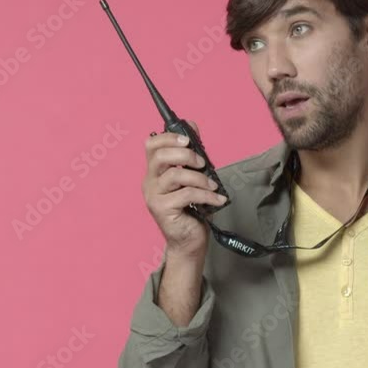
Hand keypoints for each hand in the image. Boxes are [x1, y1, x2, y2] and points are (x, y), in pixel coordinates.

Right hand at [142, 121, 226, 259]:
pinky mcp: (162, 210)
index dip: (168, 137)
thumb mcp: (194, 178)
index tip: (188, 140)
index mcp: (155, 172)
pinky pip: (186, 194)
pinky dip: (206, 195)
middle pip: (159, 156)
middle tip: (202, 163)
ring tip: (212, 186)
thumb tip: (192, 126)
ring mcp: (154, 196)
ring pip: (175, 176)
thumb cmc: (192, 210)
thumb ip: (191, 155)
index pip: (151, 145)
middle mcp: (150, 182)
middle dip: (185, 155)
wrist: (190, 241)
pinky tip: (218, 200)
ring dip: (200, 178)